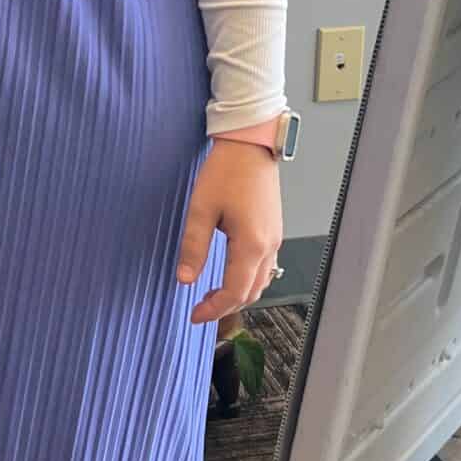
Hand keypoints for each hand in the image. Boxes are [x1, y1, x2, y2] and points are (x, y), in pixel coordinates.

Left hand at [176, 142, 281, 326]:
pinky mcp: (274, 229)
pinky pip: (265, 265)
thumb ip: (194, 247)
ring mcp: (275, 238)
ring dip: (238, 293)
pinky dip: (248, 278)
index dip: (215, 308)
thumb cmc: (226, 171)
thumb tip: (186, 278)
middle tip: (201, 308)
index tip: (195, 315)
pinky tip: (229, 273)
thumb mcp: (201, 209)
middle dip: (226, 306)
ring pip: (261, 281)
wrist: (250, 145)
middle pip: (251, 292)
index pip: (235, 292)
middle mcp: (269, 245)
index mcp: (251, 244)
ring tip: (212, 293)